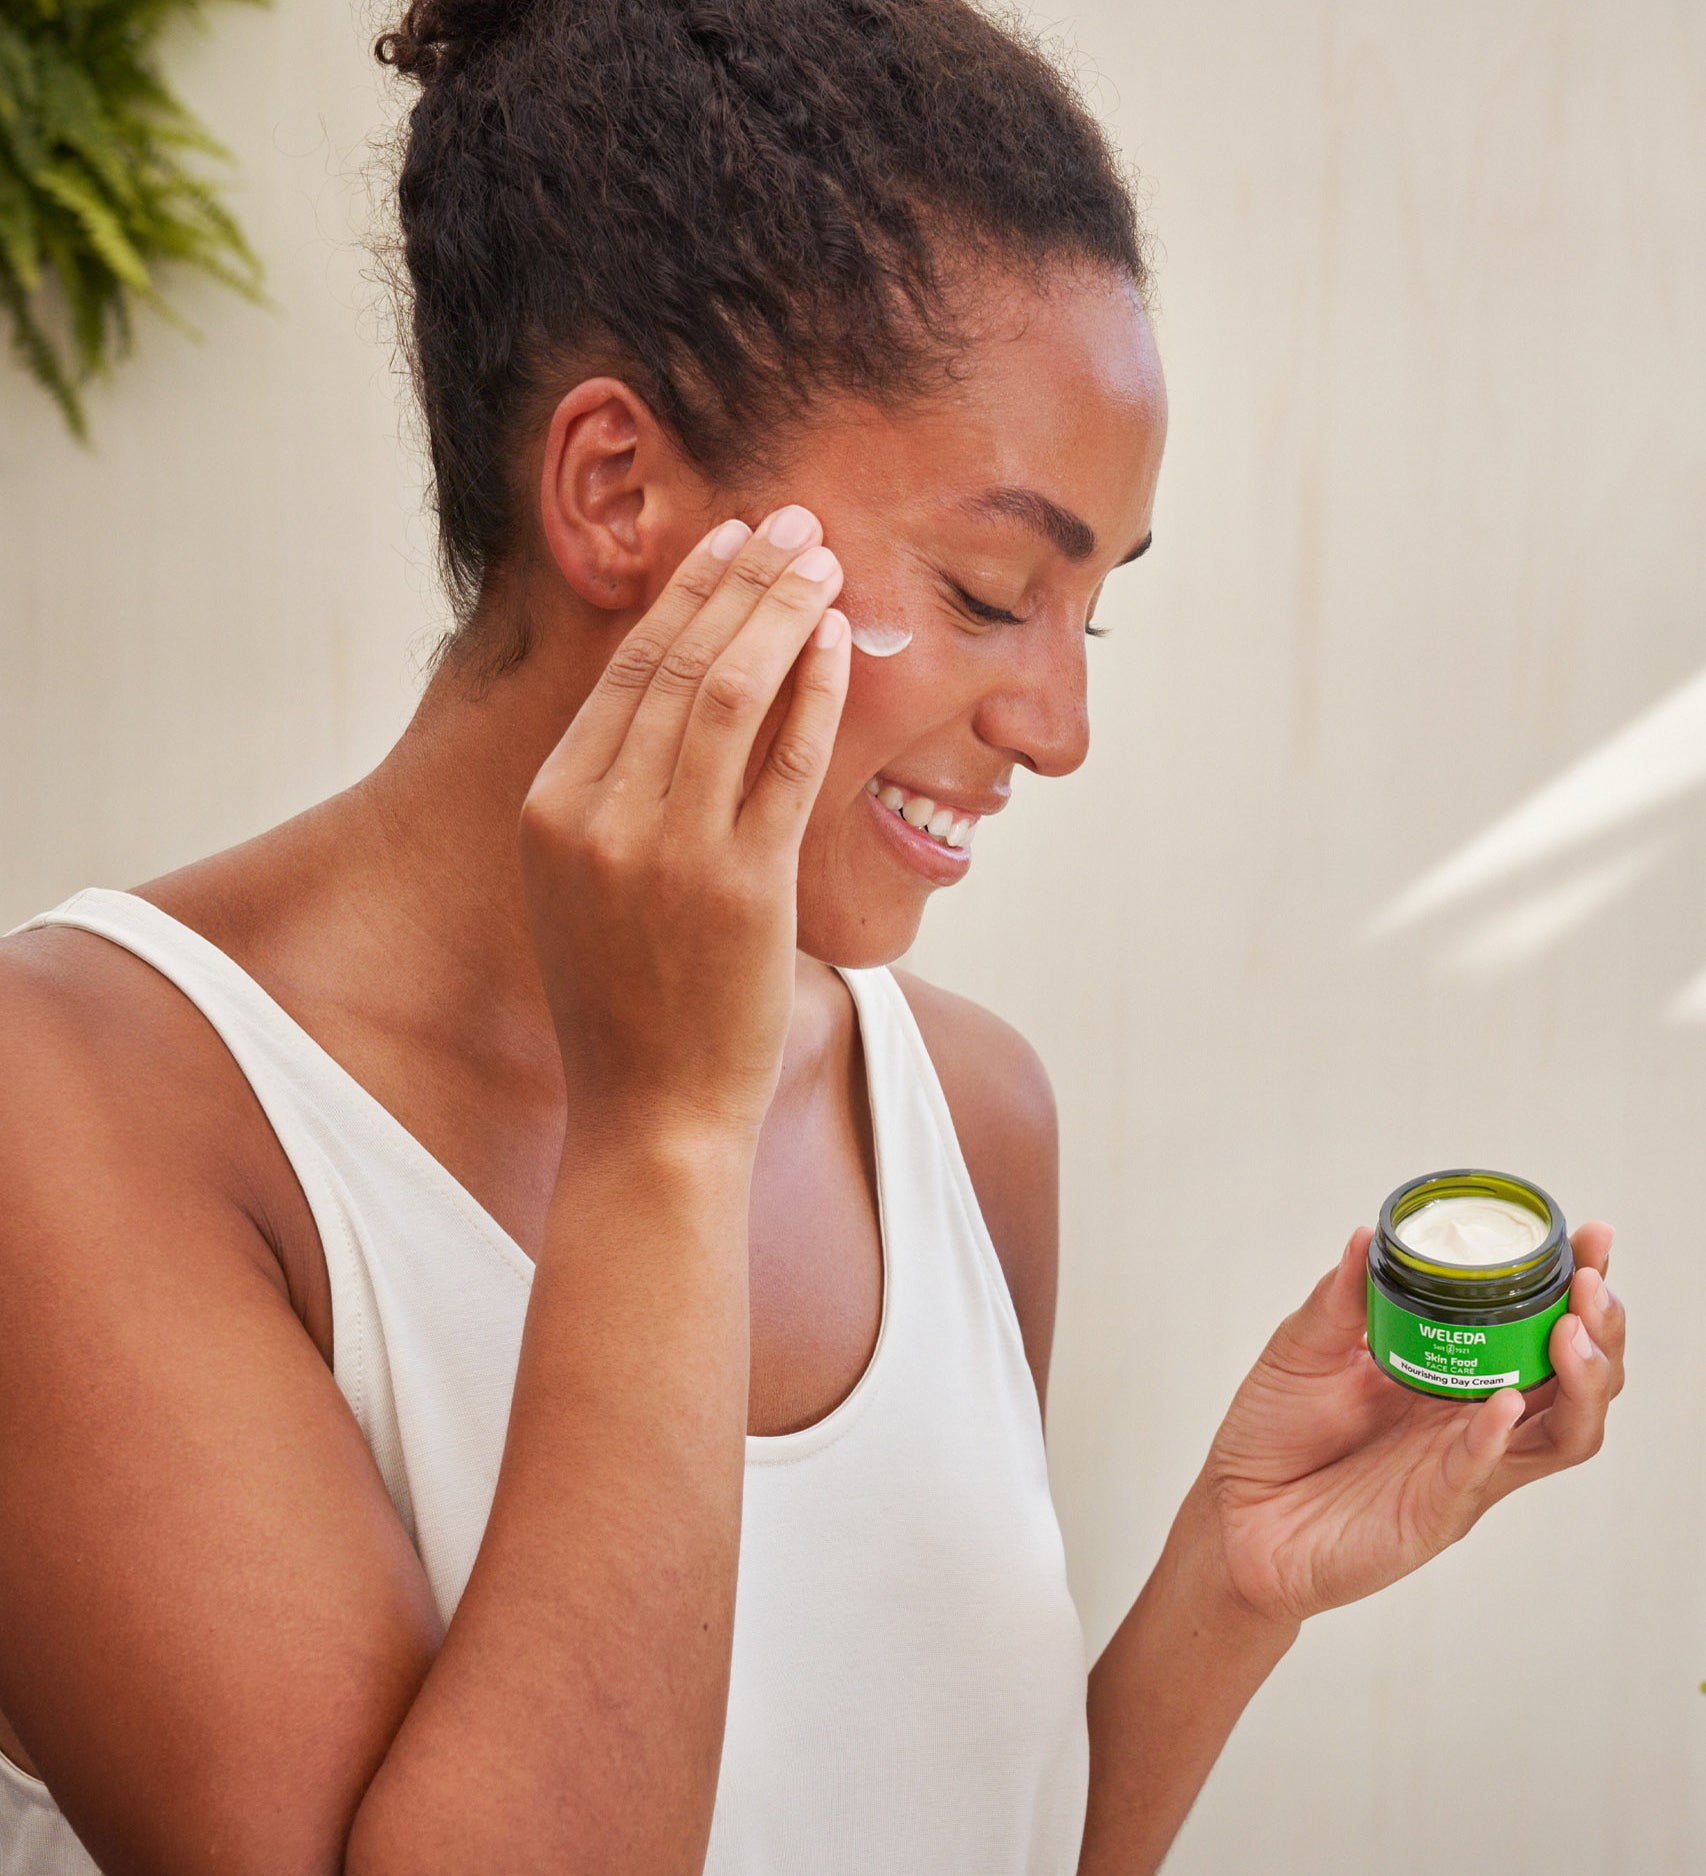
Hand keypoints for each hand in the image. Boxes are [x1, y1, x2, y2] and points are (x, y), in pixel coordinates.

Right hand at [518, 507, 848, 1145]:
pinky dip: (815, 691)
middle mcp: (601, 817)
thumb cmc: (623, 1007)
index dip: (681, 597)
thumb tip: (670, 708)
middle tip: (786, 520)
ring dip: (781, 612)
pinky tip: (837, 640)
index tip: (723, 542)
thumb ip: (609, 800)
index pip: (621, 674)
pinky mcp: (744, 884)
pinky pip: (786, 762)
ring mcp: (672, 850)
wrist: (650, 1117)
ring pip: (729, 692)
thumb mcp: (581, 890)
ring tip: (820, 558)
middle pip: (675, 664)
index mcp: (552, 810)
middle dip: (738, 579)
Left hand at [1193, 1220, 1625, 1625]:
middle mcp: (1477, 1422)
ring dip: (1581, 1383)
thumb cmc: (1275, 1432)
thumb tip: (1369, 1236)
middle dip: (1601, 1329)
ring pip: (1564, 1435)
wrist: (1233, 1512)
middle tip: (1591, 1282)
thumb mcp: (1305, 1347)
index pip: (1540, 1329)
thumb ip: (1341, 1298)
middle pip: (1578, 1382)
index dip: (1576, 1286)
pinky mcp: (1434, 1513)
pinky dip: (1496, 1438)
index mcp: (1458, 1375)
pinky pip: (1480, 1474)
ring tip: (1571, 1332)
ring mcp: (1465, 1470)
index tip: (1590, 1237)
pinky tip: (1505, 1404)